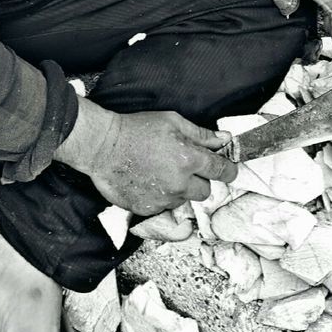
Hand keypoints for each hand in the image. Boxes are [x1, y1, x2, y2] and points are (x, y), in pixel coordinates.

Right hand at [55, 98, 237, 216]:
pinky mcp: (148, 209)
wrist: (102, 147)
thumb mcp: (172, 122)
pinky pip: (164, 206)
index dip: (228, 170)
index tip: (229, 170)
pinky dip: (160, 197)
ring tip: (160, 172)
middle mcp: (180, 184)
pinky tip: (148, 181)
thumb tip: (224, 140)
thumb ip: (201, 134)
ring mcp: (163, 199)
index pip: (222, 171)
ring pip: (184, 199)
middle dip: (199, 180)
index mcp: (190, 160)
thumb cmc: (136, 129)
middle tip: (184, 167)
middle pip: (205, 191)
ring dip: (179, 189)